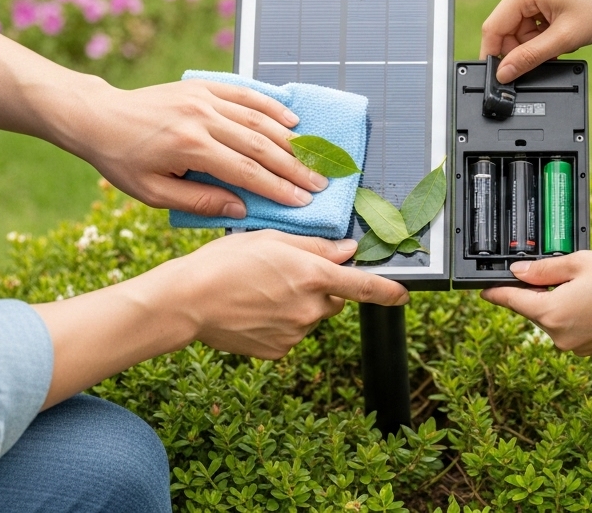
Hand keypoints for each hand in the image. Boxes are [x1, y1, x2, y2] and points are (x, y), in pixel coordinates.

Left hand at [71, 79, 328, 216]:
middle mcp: (202, 118)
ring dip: (290, 139)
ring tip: (313, 157)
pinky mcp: (203, 86)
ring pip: (258, 119)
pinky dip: (271, 106)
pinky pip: (245, 94)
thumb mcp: (152, 193)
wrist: (99, 117)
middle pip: (260, 145)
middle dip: (294, 166)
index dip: (278, 188)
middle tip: (319, 183)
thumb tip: (241, 209)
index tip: (302, 201)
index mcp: (190, 147)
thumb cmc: (122, 161)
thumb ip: (198, 201)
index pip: (246, 171)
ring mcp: (204, 98)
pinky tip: (291, 121)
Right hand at [168, 230, 409, 358]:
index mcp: (313, 276)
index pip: (365, 287)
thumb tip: (348, 251)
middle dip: (320, 288)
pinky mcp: (279, 351)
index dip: (389, 291)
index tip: (404, 295)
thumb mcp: (271, 240)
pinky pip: (291, 334)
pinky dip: (280, 323)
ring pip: (310, 317)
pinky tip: (254, 311)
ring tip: (260, 291)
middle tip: (284, 275)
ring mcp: (295, 333)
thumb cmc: (224, 263)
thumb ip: (315, 246)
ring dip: (297, 305)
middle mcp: (310, 308)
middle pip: (333, 299)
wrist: (188, 302)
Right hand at [480, 0, 591, 82]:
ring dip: (538, 40)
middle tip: (548, 58)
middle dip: (524, 47)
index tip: (500, 77)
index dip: (495, 54)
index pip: (494, 26)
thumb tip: (504, 73)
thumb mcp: (564, 39)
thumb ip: (529, 58)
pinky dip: (545, 30)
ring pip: (522, 24)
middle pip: (508, 26)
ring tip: (564, 42)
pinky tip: (565, 32)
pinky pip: (534, 15)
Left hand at [481, 250, 591, 355]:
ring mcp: (577, 347)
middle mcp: (559, 337)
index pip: (511, 301)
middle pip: (535, 310)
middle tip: (562, 270)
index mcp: (551, 313)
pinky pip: (574, 329)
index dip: (496, 292)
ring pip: (556, 319)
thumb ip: (543, 270)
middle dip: (540, 291)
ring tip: (590, 282)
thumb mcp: (579, 262)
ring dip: (561, 302)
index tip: (483, 288)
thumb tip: (516, 273)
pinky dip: (578, 314)